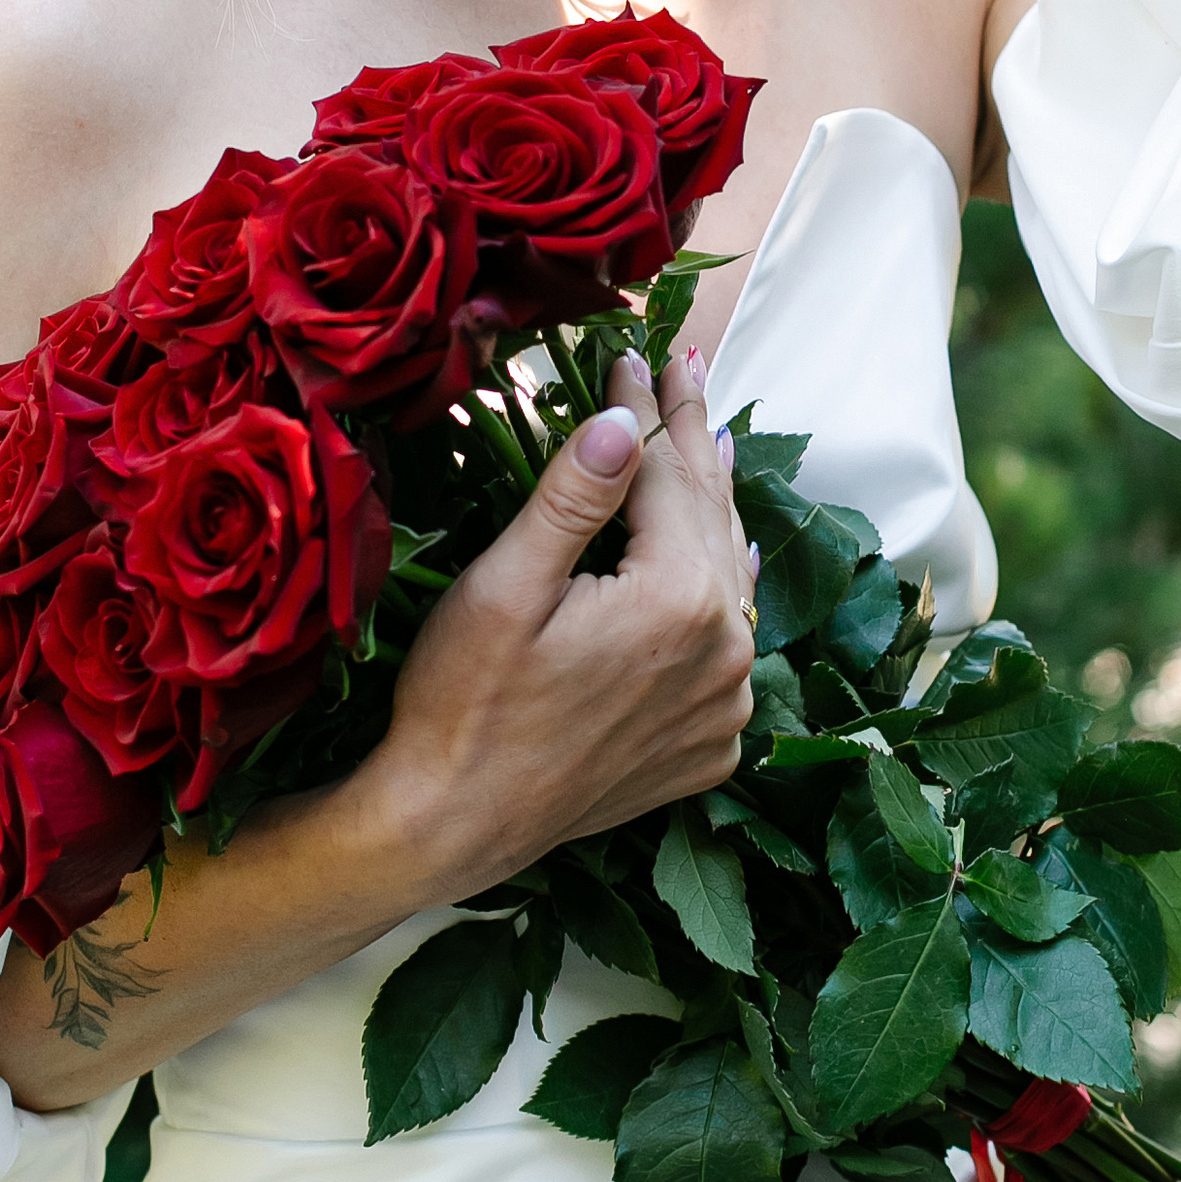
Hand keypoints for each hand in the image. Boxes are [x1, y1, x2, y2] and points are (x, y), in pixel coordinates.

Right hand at [371, 347, 757, 895]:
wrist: (453, 827)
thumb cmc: (462, 704)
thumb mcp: (505, 586)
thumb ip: (573, 497)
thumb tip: (625, 420)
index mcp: (678, 601)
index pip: (666, 475)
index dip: (646, 409)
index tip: (631, 353)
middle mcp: (724, 652)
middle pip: (709, 517)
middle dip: (690, 439)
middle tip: (686, 369)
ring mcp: (724, 705)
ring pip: (726, 578)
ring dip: (710, 509)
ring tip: (710, 443)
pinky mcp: (710, 744)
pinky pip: (727, 647)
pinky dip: (716, 594)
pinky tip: (713, 560)